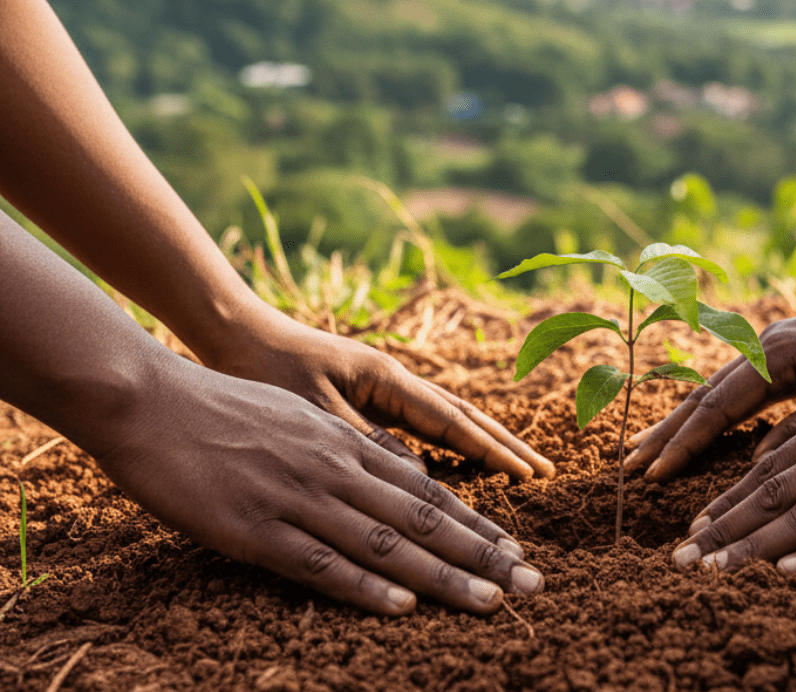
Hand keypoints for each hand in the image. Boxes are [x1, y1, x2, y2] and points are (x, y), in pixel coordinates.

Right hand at [96, 362, 543, 614]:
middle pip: (424, 519)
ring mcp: (298, 500)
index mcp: (346, 444)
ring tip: (491, 602)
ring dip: (444, 576)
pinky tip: (403, 605)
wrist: (148, 399)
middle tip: (533, 583)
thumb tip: (388, 471)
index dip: (475, 524)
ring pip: (387, 544)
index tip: (515, 550)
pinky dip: (365, 586)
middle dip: (483, 555)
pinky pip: (320, 564)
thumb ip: (345, 447)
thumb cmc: (223, 408)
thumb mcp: (300, 416)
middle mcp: (335, 470)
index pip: (428, 491)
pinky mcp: (255, 530)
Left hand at [205, 307, 553, 479]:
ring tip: (518, 465)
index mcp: (387, 380)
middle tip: (545, 471)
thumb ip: (368, 445)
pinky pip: (422, 424)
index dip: (494, 452)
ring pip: (447, 419)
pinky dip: (451, 442)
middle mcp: (394, 381)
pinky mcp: (366, 397)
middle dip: (505, 445)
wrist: (232, 331)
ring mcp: (383, 387)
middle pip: (464, 416)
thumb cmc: (266, 369)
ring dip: (484, 443)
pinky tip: (461, 459)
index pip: (454, 422)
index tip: (530, 476)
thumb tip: (421, 483)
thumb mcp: (314, 413)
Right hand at [625, 286, 795, 481]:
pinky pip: (733, 389)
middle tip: (629, 466)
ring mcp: (768, 349)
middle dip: (666, 433)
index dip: (685, 444)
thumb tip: (757, 466)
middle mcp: (763, 346)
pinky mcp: (780, 357)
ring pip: (712, 391)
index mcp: (776, 353)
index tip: (656, 474)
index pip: (717, 406)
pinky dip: (707, 414)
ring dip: (678, 423)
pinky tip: (691, 430)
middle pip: (702, 395)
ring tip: (644, 450)